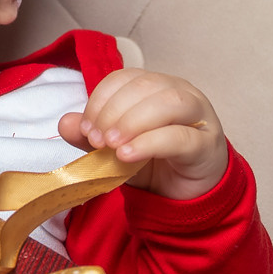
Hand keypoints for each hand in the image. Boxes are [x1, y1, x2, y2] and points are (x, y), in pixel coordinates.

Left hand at [56, 68, 228, 201]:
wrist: (187, 196)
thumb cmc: (155, 164)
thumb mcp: (116, 150)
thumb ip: (91, 137)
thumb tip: (65, 123)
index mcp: (156, 87)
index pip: (125, 78)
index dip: (101, 99)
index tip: (86, 129)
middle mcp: (180, 93)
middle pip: (144, 87)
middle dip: (113, 112)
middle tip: (96, 141)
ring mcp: (198, 116)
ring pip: (167, 103)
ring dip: (132, 122)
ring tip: (112, 147)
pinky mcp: (207, 144)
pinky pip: (180, 137)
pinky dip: (149, 143)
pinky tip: (128, 156)